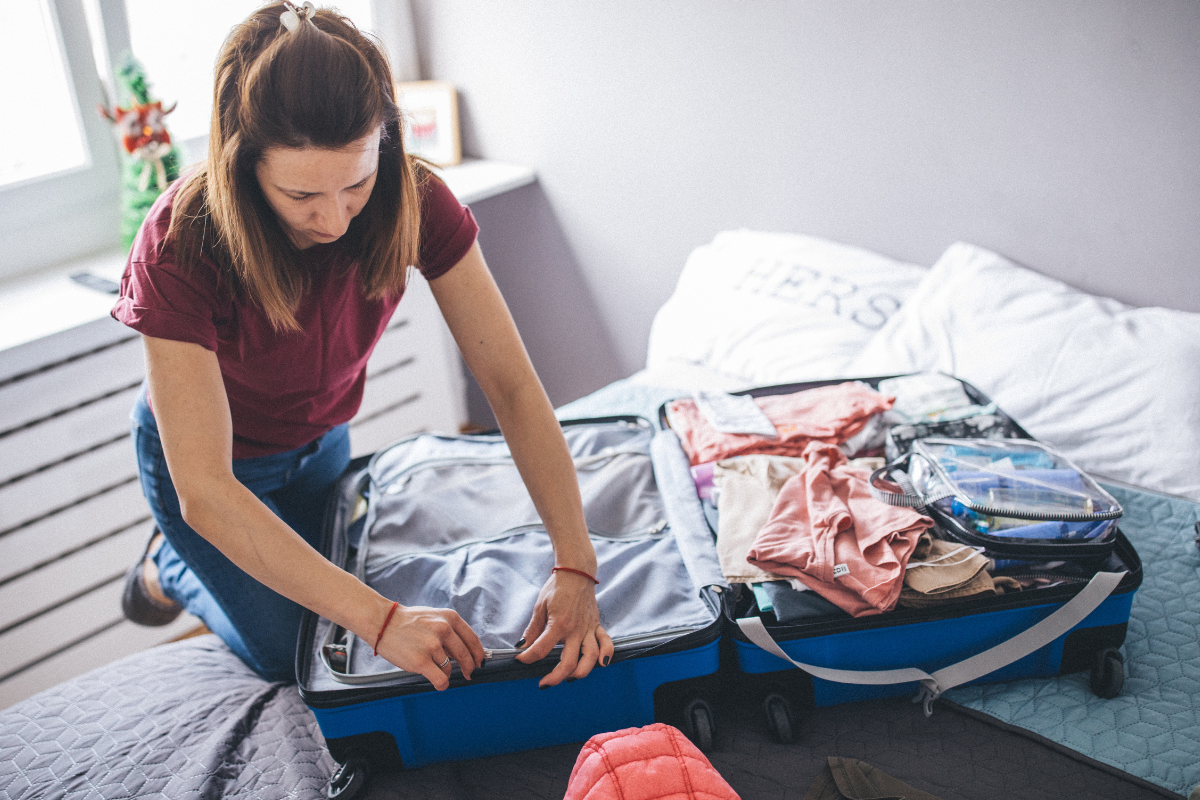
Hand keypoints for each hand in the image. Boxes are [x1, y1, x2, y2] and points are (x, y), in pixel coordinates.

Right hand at [374, 603, 485, 690]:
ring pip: (450, 669)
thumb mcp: (434, 617)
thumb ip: (450, 630)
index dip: (478, 654)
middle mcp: (443, 629)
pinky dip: (442, 684)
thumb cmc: (407, 621)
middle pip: (465, 656)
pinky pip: (440, 679)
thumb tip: (465, 651)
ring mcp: (432, 646)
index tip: (479, 662)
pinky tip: (439, 683)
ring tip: (435, 670)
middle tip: (468, 674)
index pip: (472, 639)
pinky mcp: (421, 661)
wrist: (382, 622)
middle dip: (469, 668)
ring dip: (446, 674)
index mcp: (449, 617)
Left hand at [515, 570, 613, 686]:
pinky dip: (606, 655)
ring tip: (569, 678)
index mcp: (559, 624)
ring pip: (590, 658)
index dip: (527, 658)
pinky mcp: (597, 626)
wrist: (577, 572)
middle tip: (544, 683)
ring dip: (580, 672)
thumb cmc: (557, 588)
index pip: (541, 649)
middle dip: (555, 677)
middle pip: (568, 662)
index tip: (520, 660)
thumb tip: (521, 647)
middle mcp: (576, 630)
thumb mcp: (540, 607)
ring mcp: (588, 629)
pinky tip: (601, 664)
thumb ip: (533, 630)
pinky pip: (606, 643)